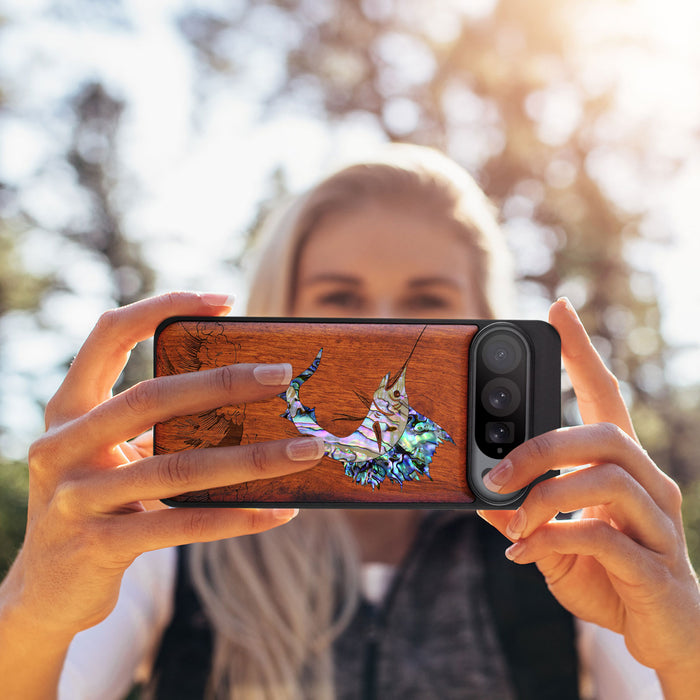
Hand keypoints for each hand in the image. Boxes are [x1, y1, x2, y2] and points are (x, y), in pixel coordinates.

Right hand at [2, 292, 323, 640]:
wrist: (46, 590)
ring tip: (306, 450)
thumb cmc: (97, 504)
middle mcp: (62, 446)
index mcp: (68, 410)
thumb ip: (154, 427)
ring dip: (252, 458)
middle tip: (282, 374)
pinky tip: (279, 511)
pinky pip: (182, 525)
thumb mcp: (111, 455)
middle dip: (223, 382)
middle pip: (151, 397)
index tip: (224, 300)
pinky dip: (236, 518)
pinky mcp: (98, 546)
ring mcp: (76, 498)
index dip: (162, 307)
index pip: (108, 335)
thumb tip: (246, 398)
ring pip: (178, 468)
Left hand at [478, 298, 699, 692]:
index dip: (582, 352)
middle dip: (541, 447)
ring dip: (545, 497)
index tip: (558, 309)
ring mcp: (659, 523)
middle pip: (604, 434)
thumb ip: (522, 515)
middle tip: (495, 472)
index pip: (605, 395)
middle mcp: (649, 484)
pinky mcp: (657, 566)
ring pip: (607, 479)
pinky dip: (553, 540)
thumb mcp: (552, 539)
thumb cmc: (609, 576)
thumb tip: (480, 496)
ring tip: (512, 522)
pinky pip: (604, 537)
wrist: (665, 635)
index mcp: (622, 468)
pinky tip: (525, 554)